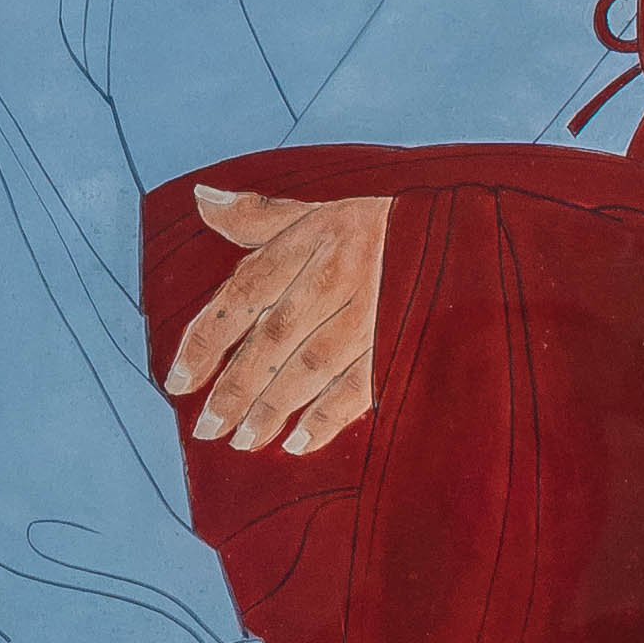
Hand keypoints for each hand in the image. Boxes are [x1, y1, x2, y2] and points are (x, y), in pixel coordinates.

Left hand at [165, 184, 390, 457]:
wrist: (466, 233)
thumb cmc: (381, 224)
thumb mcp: (321, 211)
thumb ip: (258, 216)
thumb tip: (201, 199)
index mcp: (310, 242)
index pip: (244, 293)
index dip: (206, 339)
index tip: (176, 382)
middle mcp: (334, 276)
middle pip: (272, 338)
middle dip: (236, 386)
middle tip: (206, 428)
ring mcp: (370, 312)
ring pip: (309, 366)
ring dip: (273, 407)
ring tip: (243, 442)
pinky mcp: (401, 342)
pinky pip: (359, 385)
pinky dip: (327, 416)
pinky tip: (298, 443)